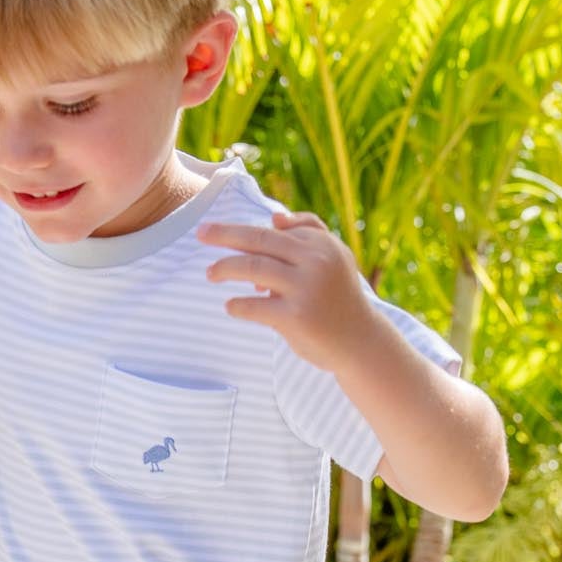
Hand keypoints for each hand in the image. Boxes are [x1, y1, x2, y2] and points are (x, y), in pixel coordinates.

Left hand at [197, 210, 374, 373]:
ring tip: (210, 274)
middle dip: (224, 234)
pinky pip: (255, 306)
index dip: (246, 235)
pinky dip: (238, 306)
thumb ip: (310, 230)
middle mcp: (315, 261)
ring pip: (253, 267)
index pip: (273, 232)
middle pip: (259, 240)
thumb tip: (274, 219)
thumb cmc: (340, 298)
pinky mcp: (296, 317)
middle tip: (200, 234)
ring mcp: (305, 289)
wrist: (361, 342)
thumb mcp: (335, 257)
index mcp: (322, 244)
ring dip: (225, 268)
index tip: (225, 239)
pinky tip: (231, 306)